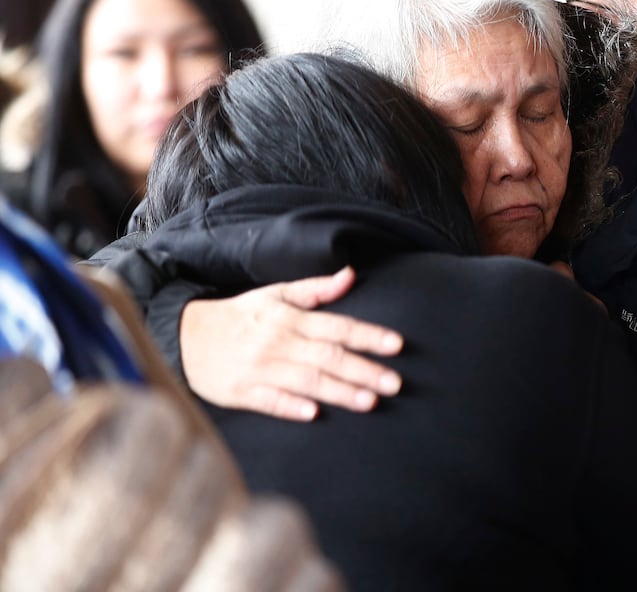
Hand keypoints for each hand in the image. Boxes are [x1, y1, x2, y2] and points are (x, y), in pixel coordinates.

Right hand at [179, 266, 403, 420]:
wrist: (186, 336)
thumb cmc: (241, 315)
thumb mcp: (276, 294)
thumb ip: (317, 290)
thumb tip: (351, 274)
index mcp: (291, 318)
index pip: (338, 326)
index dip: (369, 335)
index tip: (397, 345)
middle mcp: (279, 342)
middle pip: (328, 356)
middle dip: (364, 370)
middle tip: (396, 383)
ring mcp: (260, 368)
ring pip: (306, 380)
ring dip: (339, 391)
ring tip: (370, 401)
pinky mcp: (241, 391)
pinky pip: (269, 400)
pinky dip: (290, 406)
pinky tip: (314, 414)